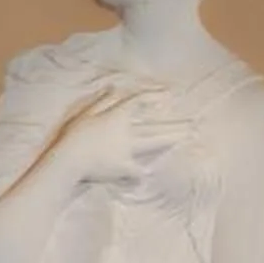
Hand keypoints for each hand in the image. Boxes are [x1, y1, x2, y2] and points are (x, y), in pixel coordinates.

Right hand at [56, 88, 183, 191]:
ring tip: (186, 138)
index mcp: (117, 116)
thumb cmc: (73, 136)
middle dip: (176, 125)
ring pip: (154, 144)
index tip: (169, 94)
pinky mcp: (122, 167)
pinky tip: (150, 175)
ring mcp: (127, 150)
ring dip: (171, 140)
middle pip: (156, 127)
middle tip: (195, 123)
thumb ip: (101, 101)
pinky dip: (142, 173)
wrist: (68, 161)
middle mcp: (128, 132)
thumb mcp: (84, 113)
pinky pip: (137, 171)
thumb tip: (114, 86)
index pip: (140, 101)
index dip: (154, 96)